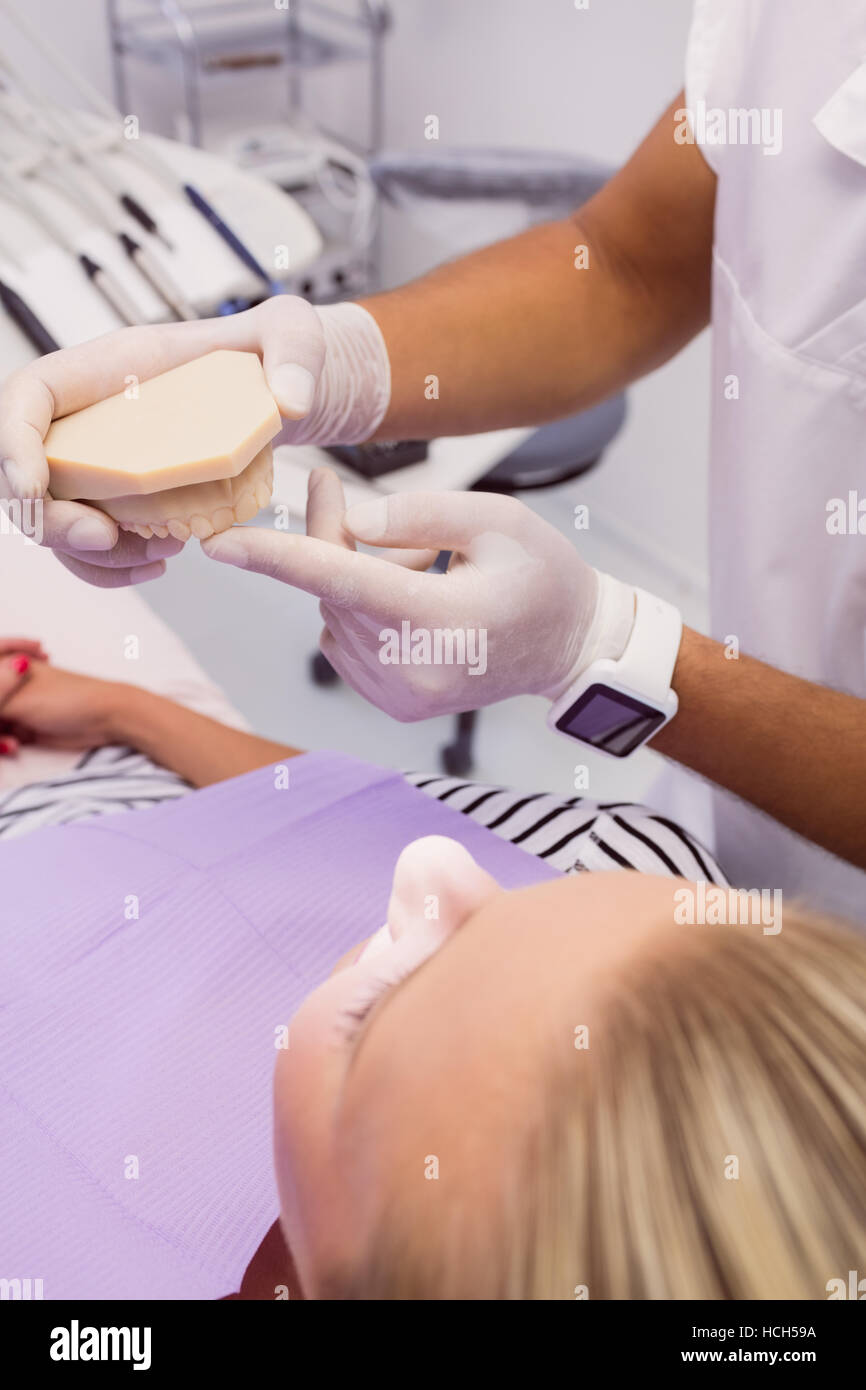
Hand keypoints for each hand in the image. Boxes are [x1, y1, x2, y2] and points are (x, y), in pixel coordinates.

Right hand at [0, 296, 329, 587]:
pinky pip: (95, 542)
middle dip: (51, 517)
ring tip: (163, 555)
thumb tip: (291, 402)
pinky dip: (114, 567)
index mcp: (111, 367)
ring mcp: (105, 461)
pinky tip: (160, 565)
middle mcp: (94, 416)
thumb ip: (295, 352)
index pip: (31, 394)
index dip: (14, 439)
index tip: (35, 486)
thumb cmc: (277, 353)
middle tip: (106, 539)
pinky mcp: (127, 499)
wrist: (286, 391)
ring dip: (92, 554)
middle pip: (32, 470)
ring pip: (59, 517)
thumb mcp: (293, 334)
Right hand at [0, 660, 125, 751]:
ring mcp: (15, 705)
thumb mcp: (15, 700)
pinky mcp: (23, 727)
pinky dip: (2, 743)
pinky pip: (1, 736)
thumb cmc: (64, 699)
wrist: (105, 719)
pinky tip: (14, 747)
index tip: (4, 715)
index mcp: (5, 665)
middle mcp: (7, 682)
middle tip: (4, 729)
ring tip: (9, 743)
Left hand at [203, 469, 634, 720]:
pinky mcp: (393, 701)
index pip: (341, 581)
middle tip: (330, 485)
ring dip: (356, 576)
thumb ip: (419, 512)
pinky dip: (362, 610)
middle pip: (332, 589)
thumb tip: (351, 521)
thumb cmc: (543, 575)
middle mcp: (412, 670)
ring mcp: (400, 693)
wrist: (571, 647)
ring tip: (423, 566)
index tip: (219, 545)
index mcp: (441, 622)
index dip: (276, 558)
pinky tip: (413, 600)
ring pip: (333, 612)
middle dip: (330, 536)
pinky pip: (343, 639)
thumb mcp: (496, 519)